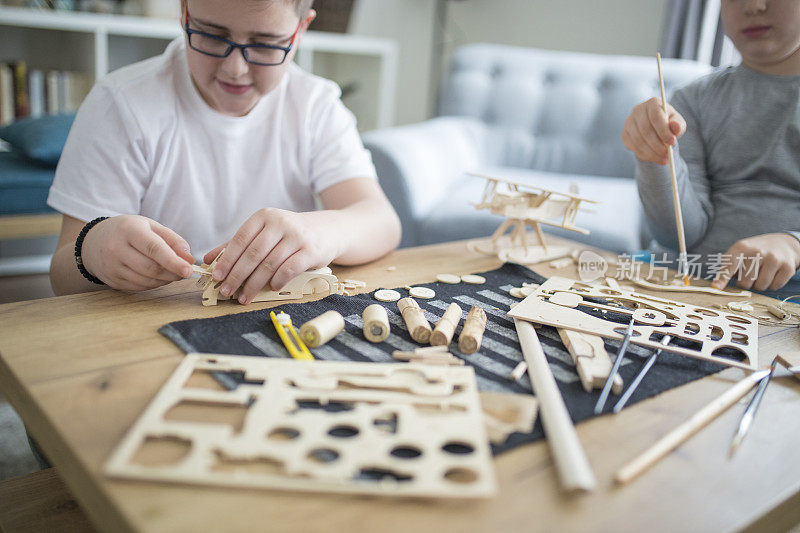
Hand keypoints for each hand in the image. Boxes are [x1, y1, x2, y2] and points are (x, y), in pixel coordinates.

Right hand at [81, 215, 194, 290]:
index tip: (189, 270)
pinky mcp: (112, 281)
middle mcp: (117, 249)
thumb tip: (189, 259)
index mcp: (129, 230)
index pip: (154, 248)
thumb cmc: (129, 231)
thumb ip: (173, 240)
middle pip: (151, 268)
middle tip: (185, 271)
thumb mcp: (150, 226)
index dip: (173, 261)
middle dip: (173, 273)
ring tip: (172, 272)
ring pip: (147, 280)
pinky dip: (154, 284)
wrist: (95, 241)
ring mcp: (112, 267)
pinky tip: (158, 276)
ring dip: (166, 280)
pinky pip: (140, 287)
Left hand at [203, 208, 338, 304]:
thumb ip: (237, 245)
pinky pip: (289, 269)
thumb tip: (208, 260)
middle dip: (237, 276)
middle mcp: (280, 222)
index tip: (216, 276)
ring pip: (269, 264)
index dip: (226, 260)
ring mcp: (297, 236)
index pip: (240, 240)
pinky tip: (271, 288)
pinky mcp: (311, 250)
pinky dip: (278, 281)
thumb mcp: (265, 234)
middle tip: (226, 291)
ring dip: (254, 284)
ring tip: (244, 297)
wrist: (328, 230)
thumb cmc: (290, 234)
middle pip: (253, 254)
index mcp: (264, 216)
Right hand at [622, 97, 686, 164]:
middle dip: (657, 145)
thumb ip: (678, 125)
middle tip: (667, 155)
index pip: (656, 117)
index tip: (672, 142)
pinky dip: (644, 155)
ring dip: (652, 152)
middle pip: (645, 130)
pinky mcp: (625, 134)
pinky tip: (654, 157)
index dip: (664, 131)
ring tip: (663, 159)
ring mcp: (629, 122)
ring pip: (638, 141)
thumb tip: (676, 127)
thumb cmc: (669, 123)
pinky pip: (633, 147)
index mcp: (652, 103)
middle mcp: (637, 110)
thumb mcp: (677, 122)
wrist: (656, 128)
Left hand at [712, 233, 799, 290]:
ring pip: (760, 287)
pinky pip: (774, 287)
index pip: (729, 266)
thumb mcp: (739, 252)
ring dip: (759, 285)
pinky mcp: (787, 267)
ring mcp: (774, 259)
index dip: (723, 278)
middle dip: (745, 283)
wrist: (783, 243)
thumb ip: (727, 267)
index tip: (716, 287)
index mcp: (741, 248)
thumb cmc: (755, 251)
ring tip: (761, 273)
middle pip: (745, 283)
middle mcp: (758, 252)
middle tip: (750, 274)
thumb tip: (717, 286)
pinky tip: (772, 274)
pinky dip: (772, 284)